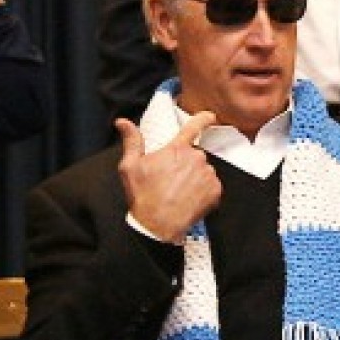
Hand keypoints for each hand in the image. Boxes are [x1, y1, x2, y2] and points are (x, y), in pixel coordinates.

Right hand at [116, 113, 222, 242]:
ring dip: (194, 177)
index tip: (210, 116)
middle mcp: (196, 158)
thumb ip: (132, 141)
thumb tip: (123, 122)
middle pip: (194, 155)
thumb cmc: (143, 196)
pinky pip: (211, 185)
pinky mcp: (216, 190)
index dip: (204, 119)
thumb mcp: (130, 166)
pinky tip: (189, 198)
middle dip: (185, 163)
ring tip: (179, 191)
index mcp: (177, 150)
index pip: (193, 127)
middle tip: (171, 179)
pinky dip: (203, 190)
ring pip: (203, 171)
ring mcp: (208, 175)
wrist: (159, 224)